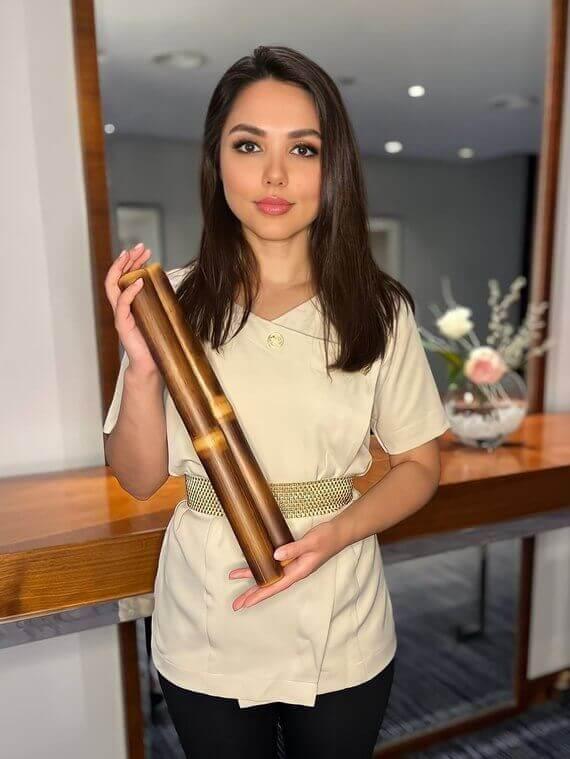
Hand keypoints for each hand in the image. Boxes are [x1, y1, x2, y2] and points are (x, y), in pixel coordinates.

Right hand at [104, 243, 157, 374]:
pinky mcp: (123, 324)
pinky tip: (140, 281)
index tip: (144, 251)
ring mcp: (120, 314)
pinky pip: (123, 304)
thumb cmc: (156, 340)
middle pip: (117, 276)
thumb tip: (171, 285)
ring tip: (133, 256)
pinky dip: (130, 291)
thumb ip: (159, 301)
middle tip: (139, 247)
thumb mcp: (159, 315)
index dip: (132, 262)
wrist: (151, 363)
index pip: (125, 276)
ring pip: (114, 286)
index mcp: (129, 303)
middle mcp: (121, 306)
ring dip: (123, 268)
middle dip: (127, 259)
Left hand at [229, 519, 345, 610]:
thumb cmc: (327, 538)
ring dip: (254, 579)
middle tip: (237, 604)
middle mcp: (294, 571)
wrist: (338, 533)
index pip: (276, 587)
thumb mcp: (311, 542)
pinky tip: (254, 567)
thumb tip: (275, 556)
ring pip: (270, 576)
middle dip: (253, 594)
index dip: (260, 595)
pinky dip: (263, 568)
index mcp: (299, 571)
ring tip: (236, 578)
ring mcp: (293, 565)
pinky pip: (275, 566)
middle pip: (271, 586)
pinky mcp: (292, 557)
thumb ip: (294, 549)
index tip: (247, 603)